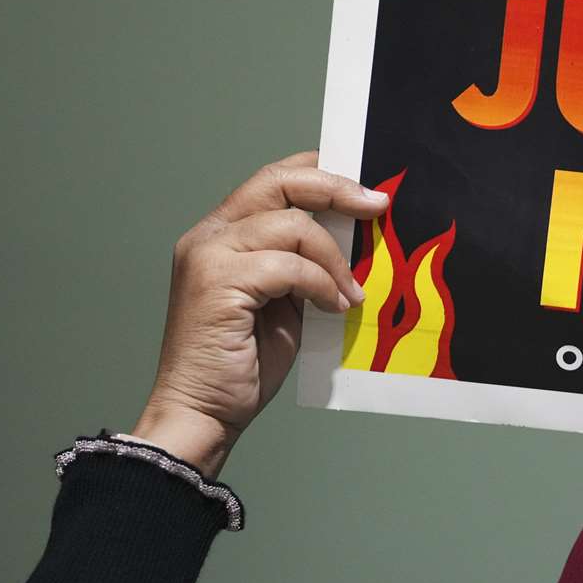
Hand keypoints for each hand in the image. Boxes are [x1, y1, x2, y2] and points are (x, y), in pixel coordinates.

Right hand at [133, 151, 388, 476]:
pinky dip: (321, 284)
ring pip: (292, 225)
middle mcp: (209, 235)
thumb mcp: (286, 299)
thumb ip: (305, 263)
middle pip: (279, 182)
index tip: (364, 182)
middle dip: (336, 188)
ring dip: (335, 260)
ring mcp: (208, 255)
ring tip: (351, 294)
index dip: (320, 170)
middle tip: (378, 206)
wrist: (204, 411)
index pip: (273, 178)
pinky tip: (333, 308)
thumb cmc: (244, 362)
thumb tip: (355, 236)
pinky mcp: (216, 282)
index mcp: (223, 233)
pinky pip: (288, 266)